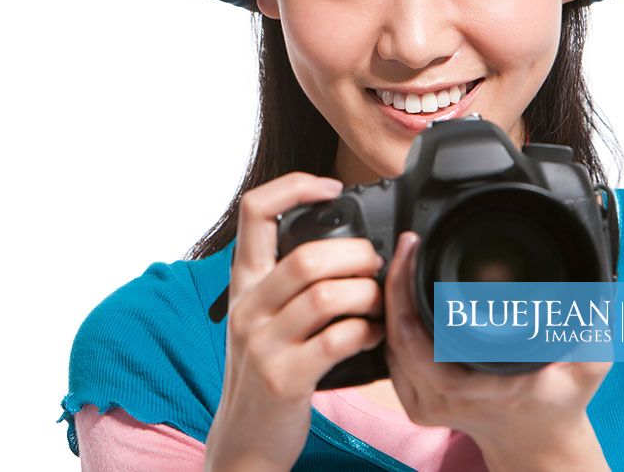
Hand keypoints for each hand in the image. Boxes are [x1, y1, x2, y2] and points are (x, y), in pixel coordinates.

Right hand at [204, 172, 385, 471]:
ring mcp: (262, 343)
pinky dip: (365, 332)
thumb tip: (347, 245)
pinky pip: (335, 340)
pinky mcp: (283, 377)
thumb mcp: (262, 318)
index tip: (332, 188)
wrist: (245, 438)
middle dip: (357, 254)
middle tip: (377, 264)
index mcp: (243, 283)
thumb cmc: (266, 371)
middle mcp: (247, 307)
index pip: (254, 210)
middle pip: (306, 255)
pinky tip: (373, 334)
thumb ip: (288, 283)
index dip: (295, 186)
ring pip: (326, 296)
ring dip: (367, 295)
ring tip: (380, 302)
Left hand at [382, 231, 611, 469]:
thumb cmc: (559, 404)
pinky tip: (401, 294)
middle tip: (408, 244)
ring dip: (391, 300)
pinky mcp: (414, 401)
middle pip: (394, 333)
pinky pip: (392, 354)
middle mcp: (441, 399)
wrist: (539, 444)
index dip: (404, 289)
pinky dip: (393, 321)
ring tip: (405, 260)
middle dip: (395, 282)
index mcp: (474, 389)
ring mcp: (423, 403)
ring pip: (388, 343)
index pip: (415, 336)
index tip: (415, 248)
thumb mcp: (587, 369)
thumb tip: (594, 294)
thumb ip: (592, 331)